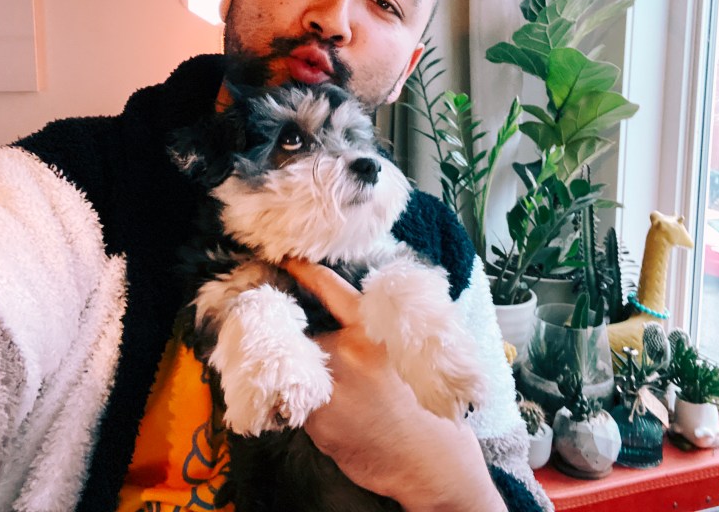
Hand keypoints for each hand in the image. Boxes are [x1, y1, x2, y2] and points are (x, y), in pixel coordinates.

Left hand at [281, 258, 505, 511]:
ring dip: (316, 384)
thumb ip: (372, 334)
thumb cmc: (425, 405)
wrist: (431, 460)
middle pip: (310, 338)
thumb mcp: (407, 353)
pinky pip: (302, 403)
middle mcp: (345, 350)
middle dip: (319, 354)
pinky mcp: (314, 416)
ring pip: (303, 372)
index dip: (306, 272)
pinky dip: (316, 411)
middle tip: (348, 379)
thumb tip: (341, 323)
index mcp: (372, 329)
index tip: (287, 258)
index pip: (331, 290)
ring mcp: (326, 384)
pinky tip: (345, 424)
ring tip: (352, 406)